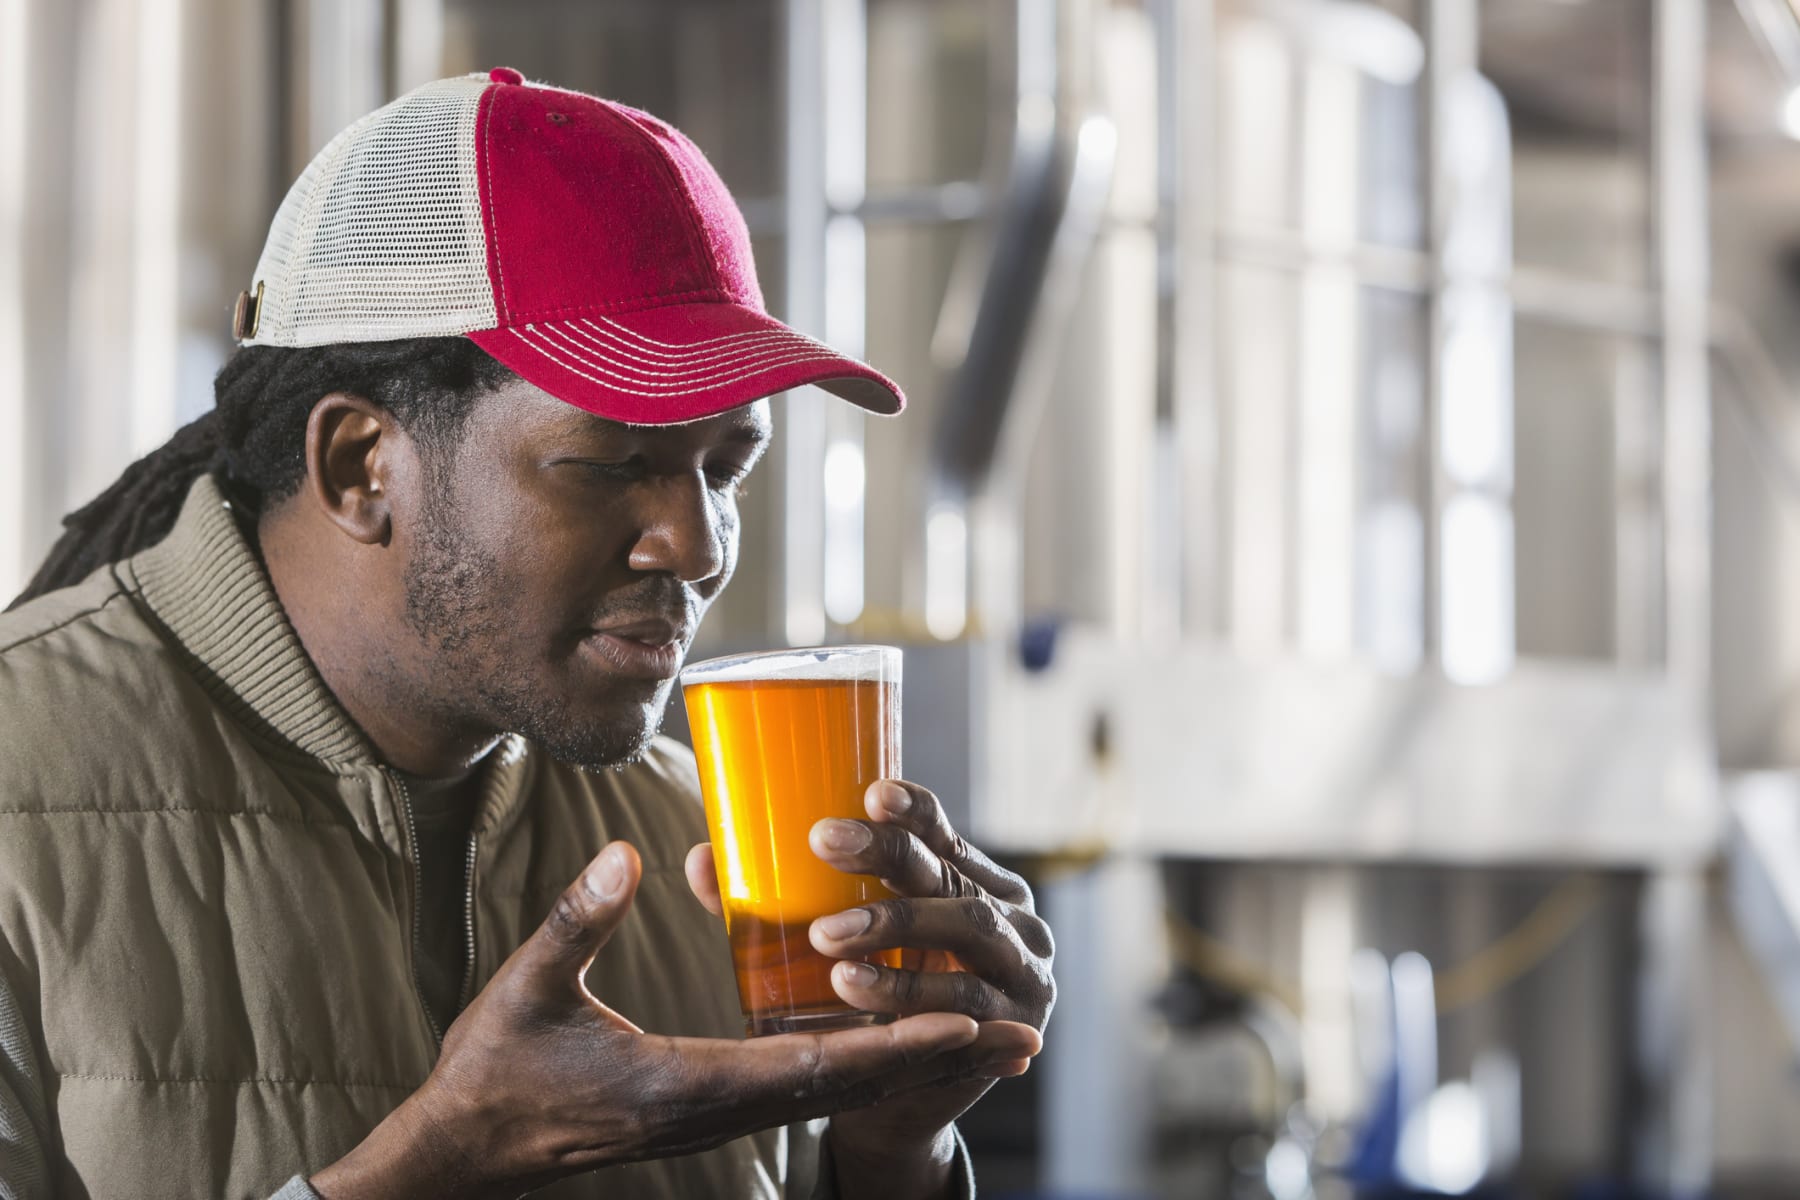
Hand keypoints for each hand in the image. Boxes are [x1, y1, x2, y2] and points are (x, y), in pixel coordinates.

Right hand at [310, 842, 1037, 1199]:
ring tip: (986, 1039)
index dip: (890, 1041)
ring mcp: (712, 1116)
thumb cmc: (493, 1073)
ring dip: (908, 1065)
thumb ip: (578, 923)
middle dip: (934, 1059)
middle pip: (844, 1087)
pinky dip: (857, 1065)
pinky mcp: (704, 1109)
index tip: (963, 1019)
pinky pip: (800, 1088)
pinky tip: (888, 1037)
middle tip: (1020, 1038)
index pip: (808, 1064)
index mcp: (682, 1086)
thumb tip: (628, 854)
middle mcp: (713, 1110)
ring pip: (831, 1093)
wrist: (463, 1154)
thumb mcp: (525, 990)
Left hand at [685, 780, 1053, 1191]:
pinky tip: (856, 987)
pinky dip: (911, 990)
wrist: (907, 1101)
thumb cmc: (869, 1003)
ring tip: (825, 935)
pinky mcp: (1017, 1025)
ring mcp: (1022, 970)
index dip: (913, 809)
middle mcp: (1007, 915)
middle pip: (949, 872)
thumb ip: (774, 904)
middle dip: (888, 855)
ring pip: (968, 928)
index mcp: (968, 880)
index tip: (869, 792)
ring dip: (895, 925)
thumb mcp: (836, 943)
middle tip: (823, 842)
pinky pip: (966, 1002)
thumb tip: (702, 857)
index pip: (941, 831)